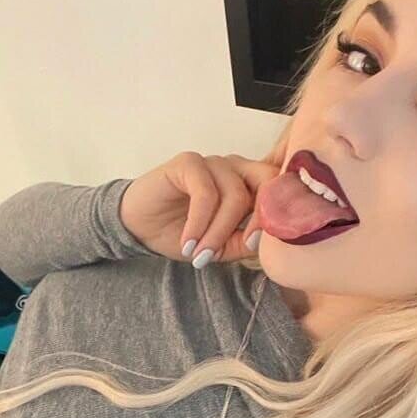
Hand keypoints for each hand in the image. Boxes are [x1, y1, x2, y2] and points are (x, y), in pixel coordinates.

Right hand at [119, 146, 285, 264]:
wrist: (138, 226)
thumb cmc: (180, 233)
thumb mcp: (218, 247)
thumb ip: (243, 243)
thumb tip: (267, 244)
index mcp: (249, 184)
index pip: (278, 190)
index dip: (278, 217)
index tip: (265, 248)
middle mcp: (235, 168)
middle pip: (266, 183)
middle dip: (259, 218)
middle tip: (245, 245)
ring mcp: (212, 163)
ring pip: (234, 195)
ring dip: (218, 231)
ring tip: (200, 254)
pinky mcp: (188, 163)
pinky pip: (206, 193)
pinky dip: (199, 222)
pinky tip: (188, 242)